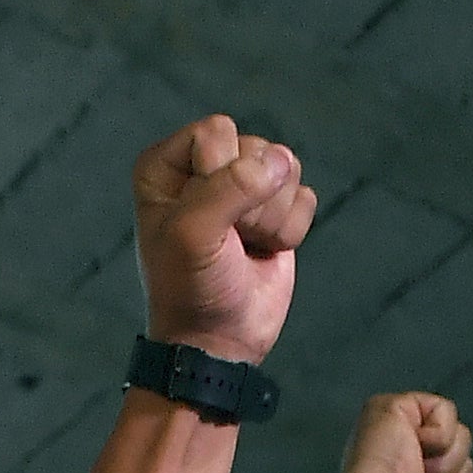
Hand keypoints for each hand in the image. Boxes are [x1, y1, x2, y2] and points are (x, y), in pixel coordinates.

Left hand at [133, 115, 313, 363]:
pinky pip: (305, 195)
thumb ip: (229, 188)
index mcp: (167, 165)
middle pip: (256, 147)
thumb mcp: (192, 236)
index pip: (217, 131)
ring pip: (285, 167)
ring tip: (246, 245)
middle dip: (252, 200)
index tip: (205, 219)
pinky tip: (265, 250)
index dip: (220, 174)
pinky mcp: (277, 209)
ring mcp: (243, 188)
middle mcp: (205, 168)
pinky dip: (291, 230)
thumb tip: (279, 162)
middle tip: (229, 239)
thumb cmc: (190, 289)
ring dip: (272, 216)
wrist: (218, 341)